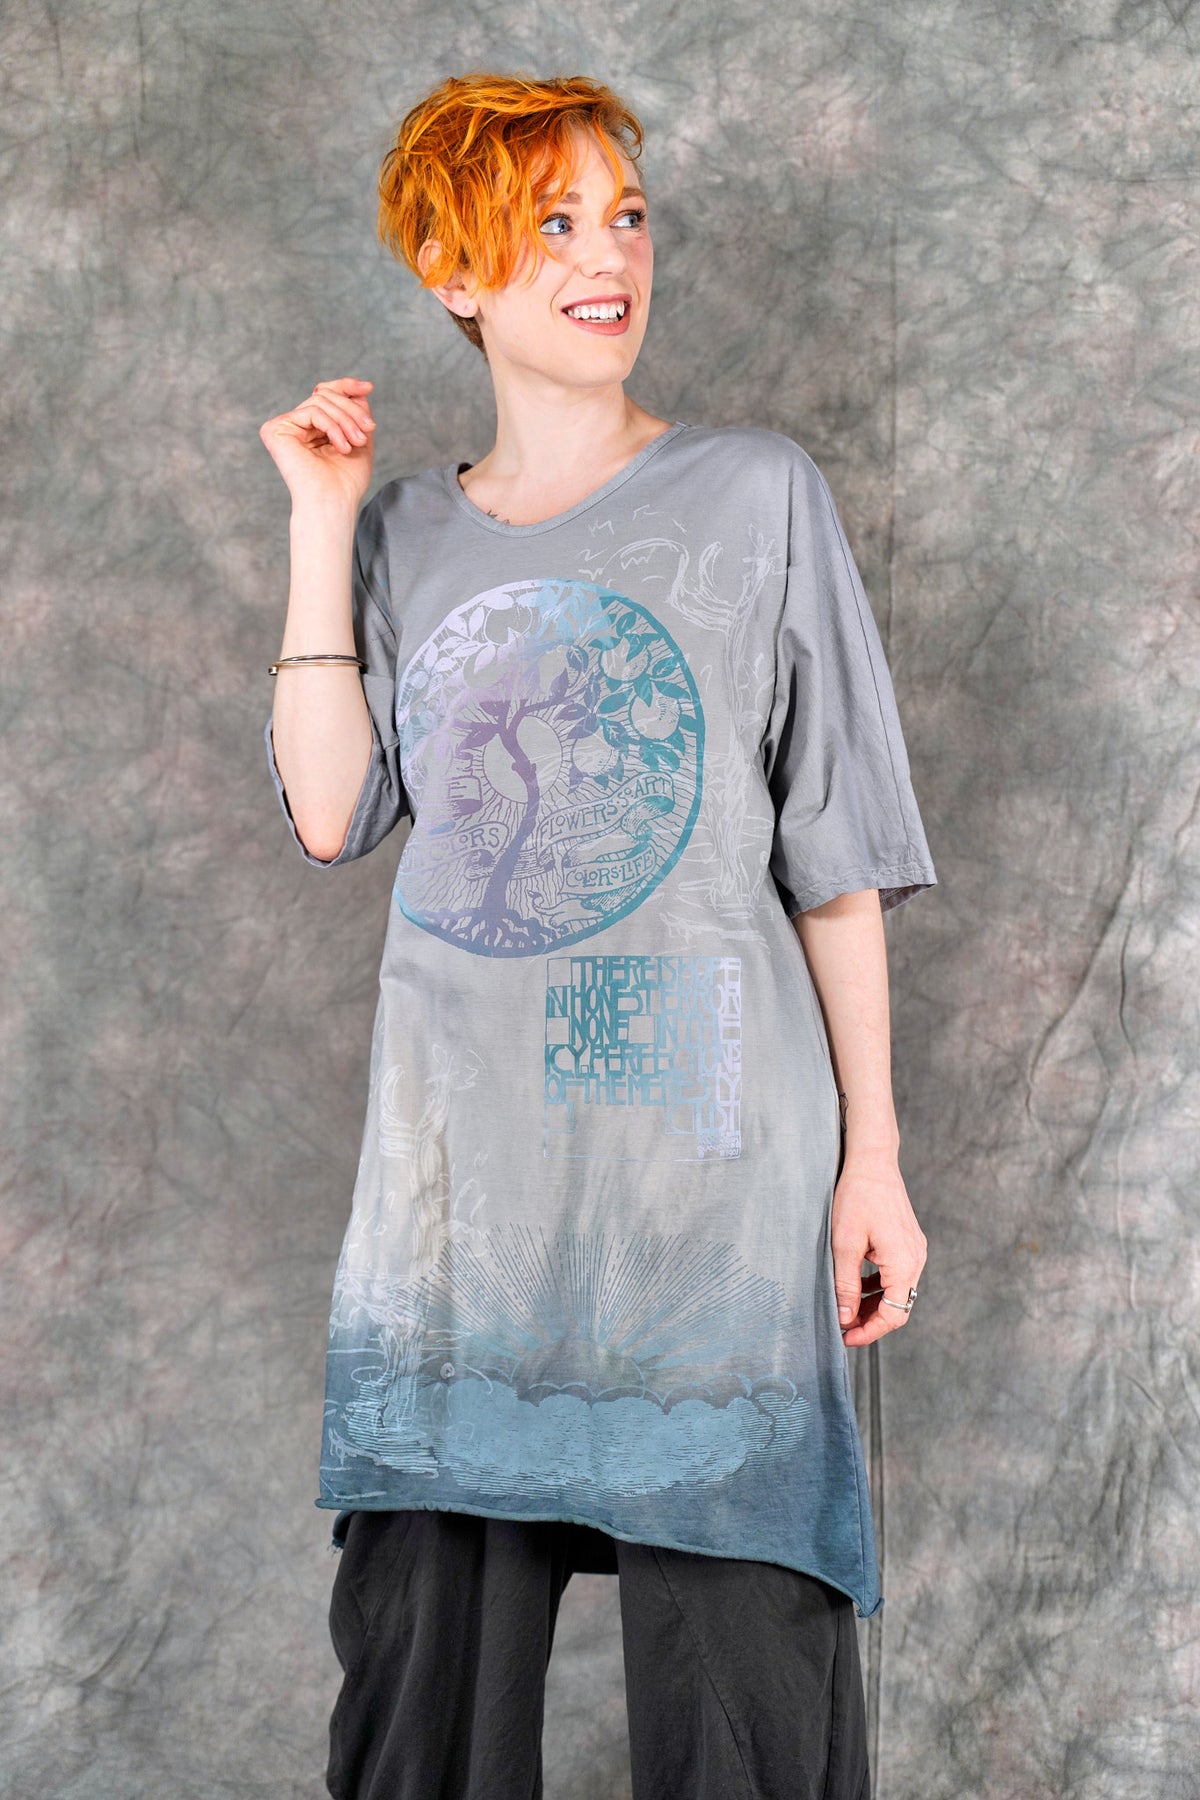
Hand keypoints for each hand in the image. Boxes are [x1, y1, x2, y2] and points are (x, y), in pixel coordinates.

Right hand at [258, 376, 375, 511]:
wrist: (334, 503)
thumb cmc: (346, 480)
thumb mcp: (359, 438)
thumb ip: (356, 412)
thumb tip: (359, 390)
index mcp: (312, 428)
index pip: (325, 394)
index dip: (346, 386)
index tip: (369, 387)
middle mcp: (295, 425)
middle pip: (325, 395)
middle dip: (351, 410)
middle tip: (369, 429)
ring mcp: (283, 427)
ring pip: (320, 401)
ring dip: (346, 420)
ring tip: (358, 442)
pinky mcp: (275, 429)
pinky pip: (312, 411)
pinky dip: (332, 426)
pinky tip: (342, 447)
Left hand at [831, 1151, 926, 1345]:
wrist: (873, 1162)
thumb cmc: (857, 1197)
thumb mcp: (845, 1243)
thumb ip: (846, 1283)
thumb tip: (845, 1317)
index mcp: (904, 1263)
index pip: (893, 1315)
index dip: (869, 1331)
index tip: (845, 1337)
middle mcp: (916, 1260)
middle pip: (898, 1306)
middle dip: (870, 1321)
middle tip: (842, 1326)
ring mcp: (915, 1251)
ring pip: (897, 1292)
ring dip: (873, 1304)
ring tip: (846, 1309)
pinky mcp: (908, 1243)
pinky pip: (896, 1275)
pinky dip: (878, 1286)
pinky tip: (857, 1286)